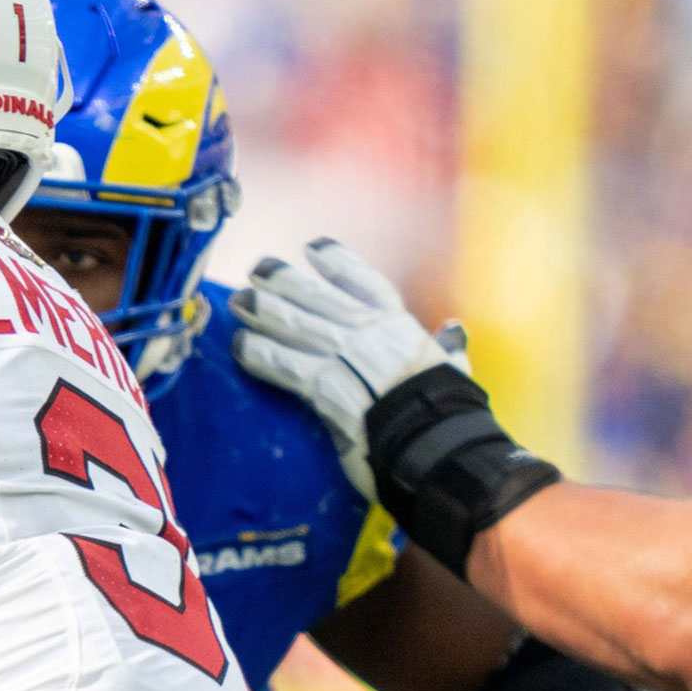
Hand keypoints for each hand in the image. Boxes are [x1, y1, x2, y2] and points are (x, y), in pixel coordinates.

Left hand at [229, 239, 467, 501]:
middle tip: (257, 269)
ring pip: (294, 324)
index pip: (366, 282)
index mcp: (400, 326)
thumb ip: (448, 348)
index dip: (338, 263)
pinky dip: (258, 354)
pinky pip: (282, 365)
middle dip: (284, 280)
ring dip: (261, 311)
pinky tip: (239, 346)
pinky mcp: (324, 388)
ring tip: (237, 300)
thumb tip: (454, 330)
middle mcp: (368, 334)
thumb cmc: (451, 412)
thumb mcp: (454, 370)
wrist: (438, 443)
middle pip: (317, 296)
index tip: (314, 247)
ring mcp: (344, 358)